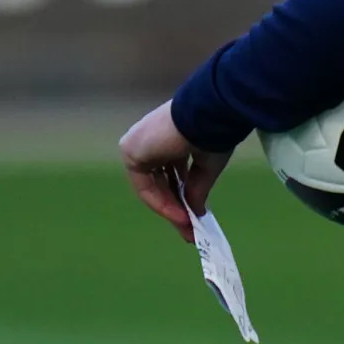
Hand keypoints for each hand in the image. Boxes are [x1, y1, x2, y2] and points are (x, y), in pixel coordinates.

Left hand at [119, 100, 231, 242]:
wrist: (206, 115)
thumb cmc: (212, 132)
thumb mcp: (207, 165)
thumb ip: (197, 189)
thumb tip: (196, 213)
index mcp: (168, 136)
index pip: (170, 172)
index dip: (183, 195)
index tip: (195, 215)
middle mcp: (150, 140)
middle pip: (160, 182)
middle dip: (176, 206)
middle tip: (190, 229)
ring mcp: (138, 145)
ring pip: (152, 186)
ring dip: (170, 208)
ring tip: (187, 227)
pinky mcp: (130, 152)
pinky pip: (144, 186)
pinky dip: (161, 203)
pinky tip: (180, 215)